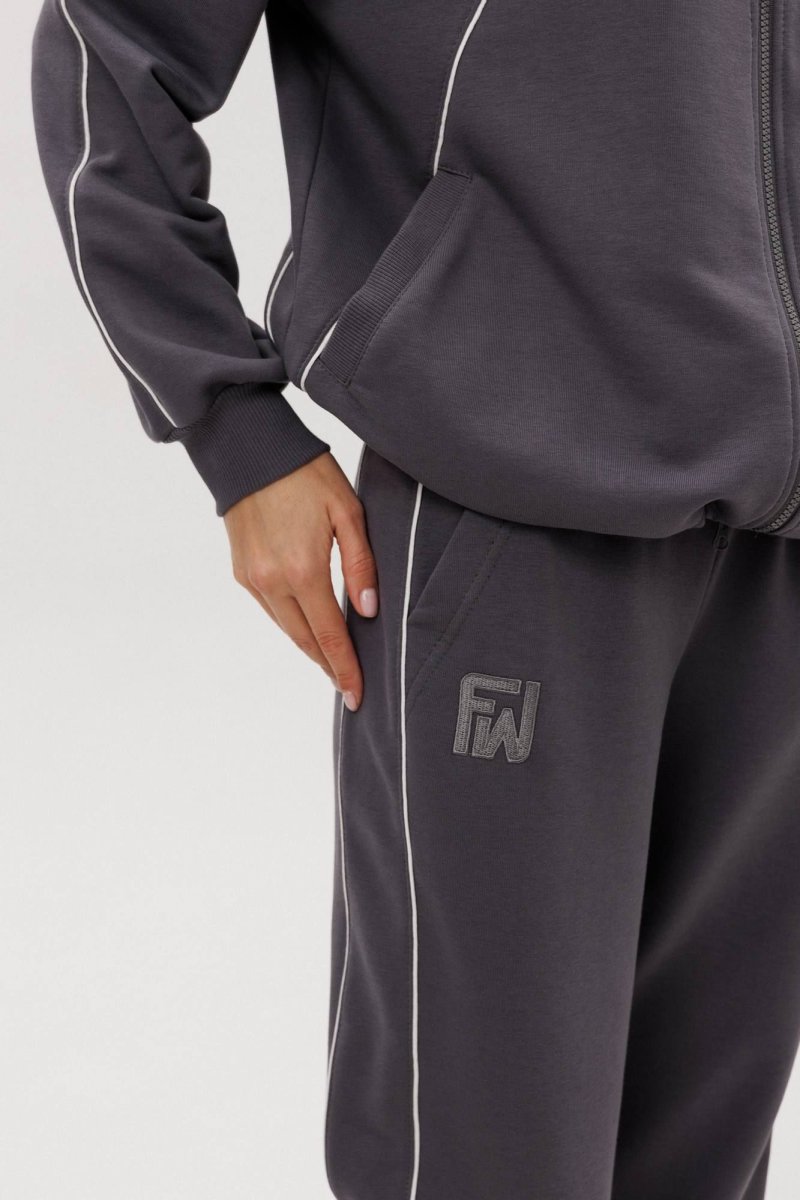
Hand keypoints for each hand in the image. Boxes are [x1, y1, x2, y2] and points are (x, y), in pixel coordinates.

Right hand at [224, 453, 377, 710]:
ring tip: (334, 661)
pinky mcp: (241, 572)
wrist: (251, 450)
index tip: (357, 695)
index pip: (329, 635)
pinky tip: (309, 626)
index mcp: (303, 570)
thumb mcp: (348, 511)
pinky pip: (271, 610)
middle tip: (350, 687)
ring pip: (286, 628)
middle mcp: (272, 582)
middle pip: (305, 640)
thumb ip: (361, 564)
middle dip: (329, 666)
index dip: (344, 668)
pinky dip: (292, 624)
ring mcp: (252, 579)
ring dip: (310, 647)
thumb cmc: (306, 474)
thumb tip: (368, 611)